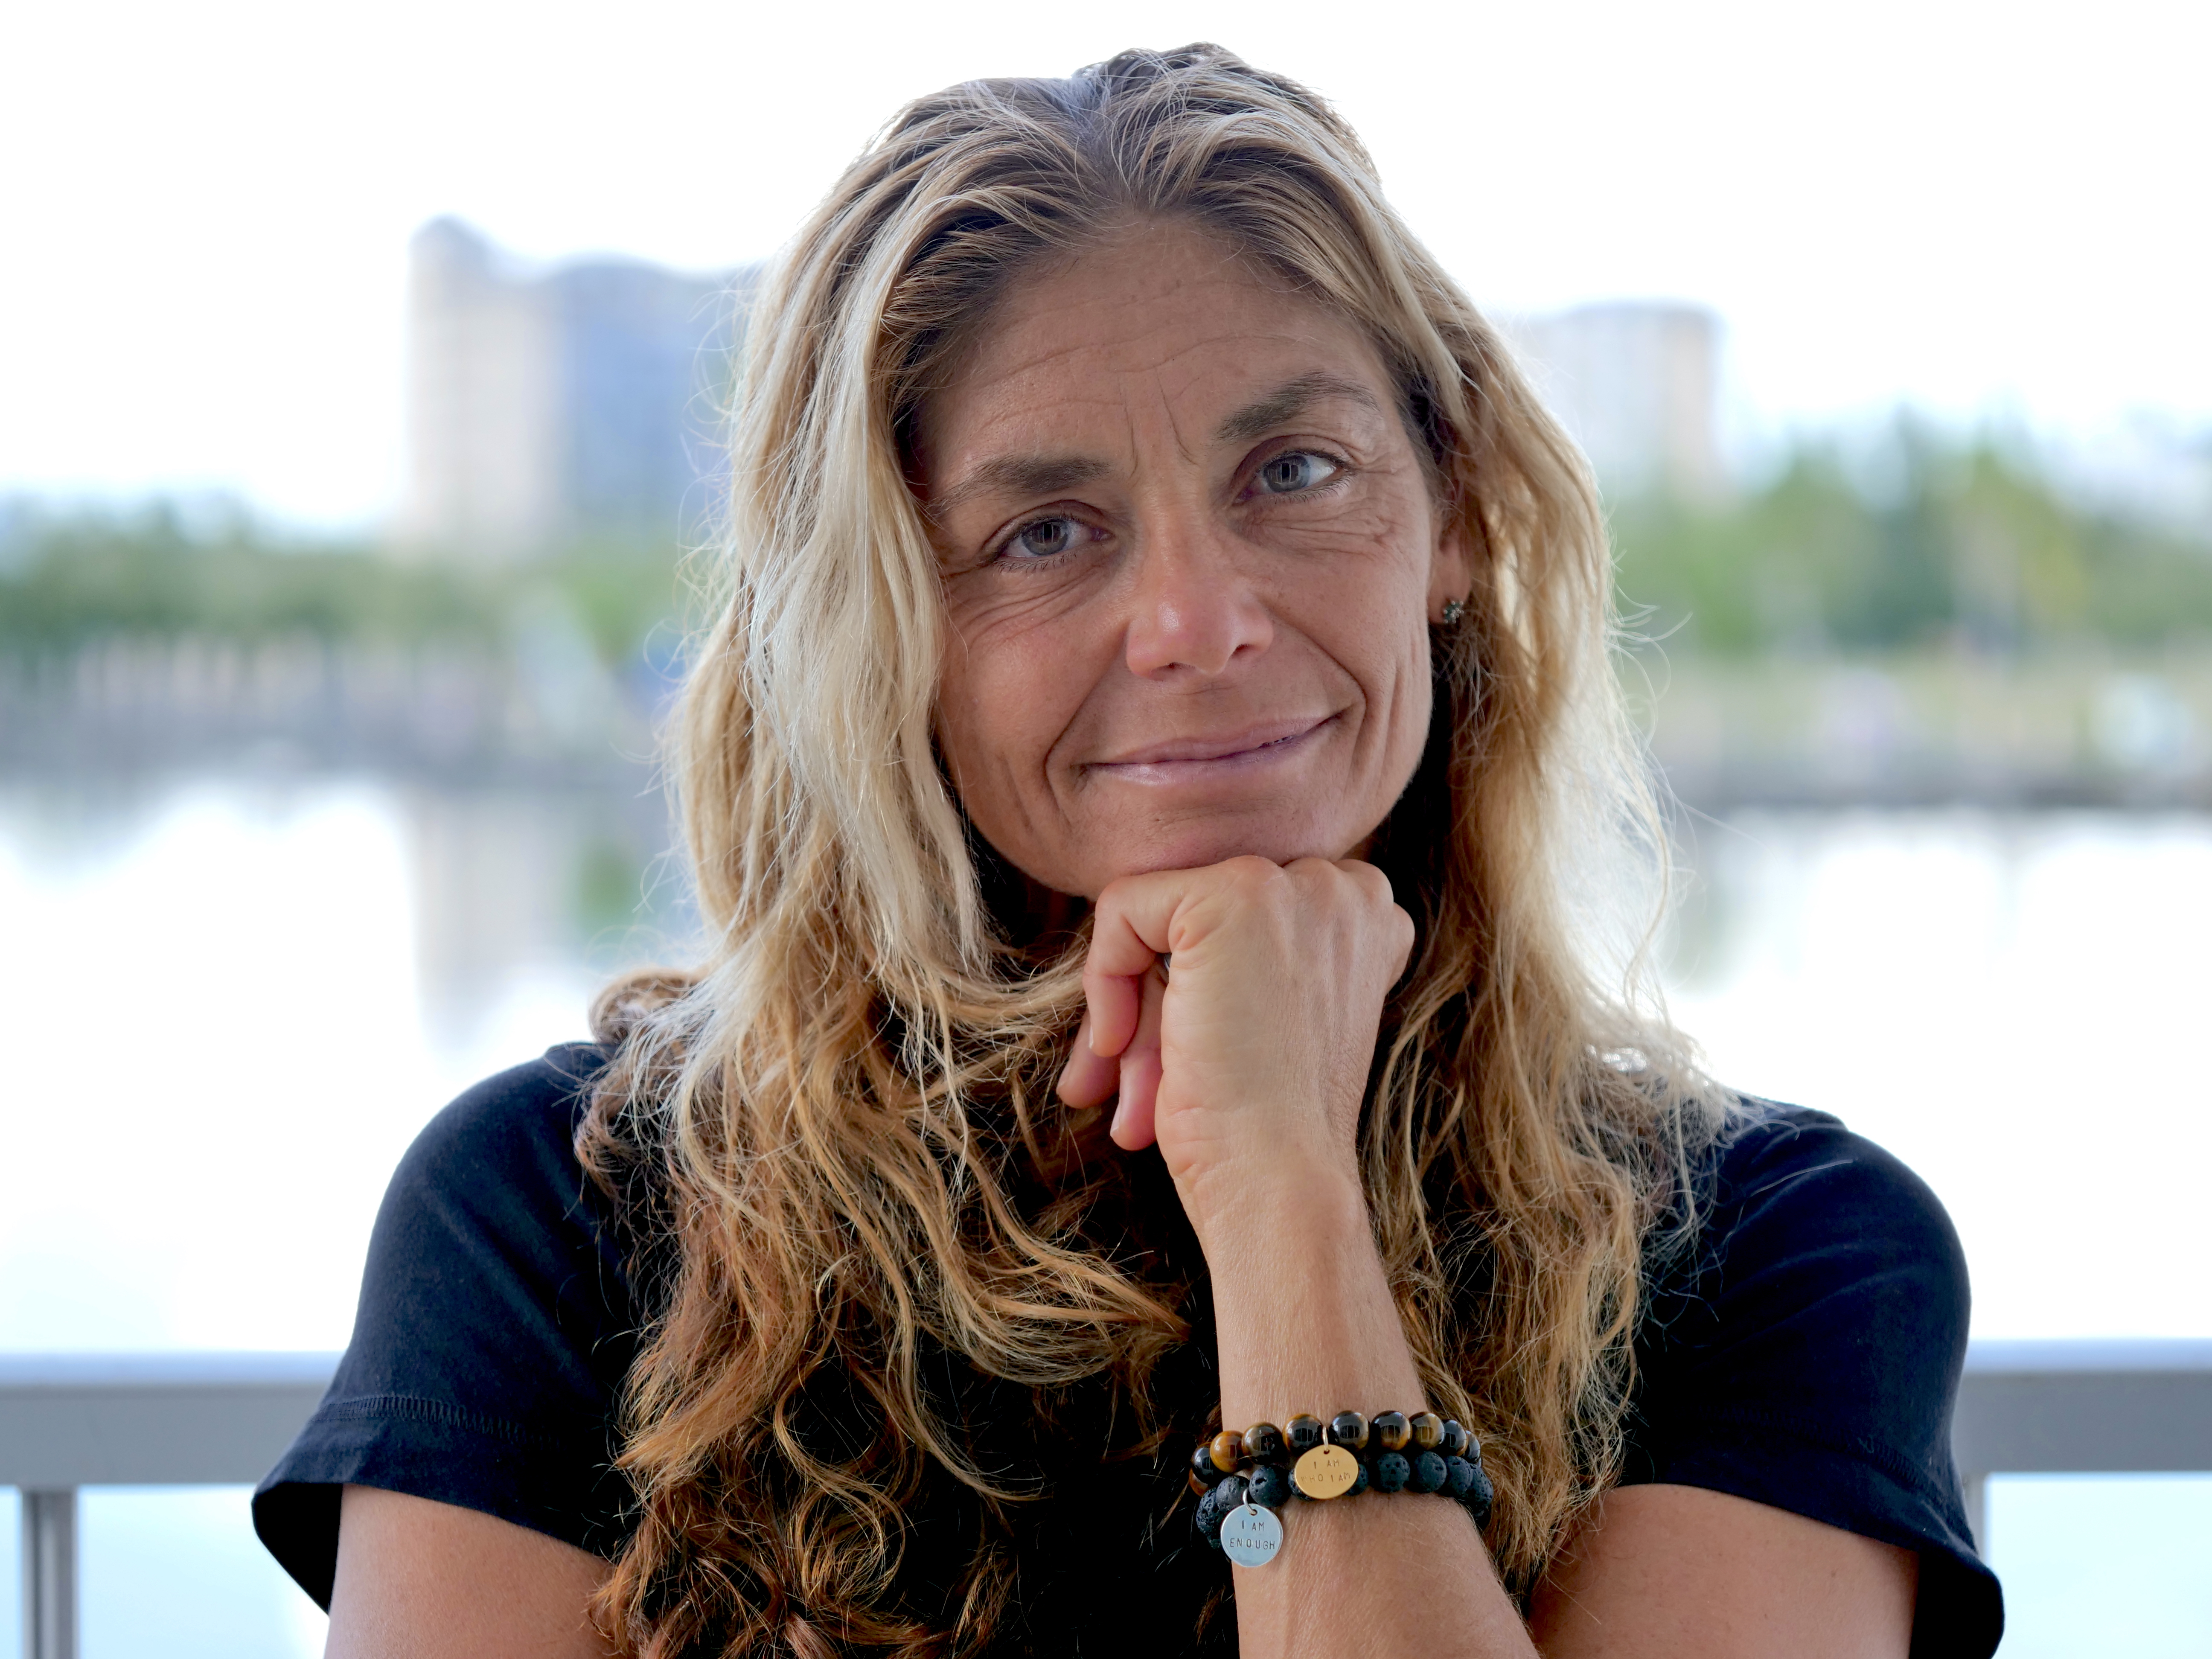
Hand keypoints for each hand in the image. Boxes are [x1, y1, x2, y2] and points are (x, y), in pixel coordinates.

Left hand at [1056, 855, 1414, 1244]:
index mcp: (1367, 920)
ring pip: (1159, 913)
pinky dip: (1102, 978)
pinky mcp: (1235, 894)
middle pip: (1198, 915)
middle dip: (1153, 997)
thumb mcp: (1260, 1020)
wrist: (1279, 1181)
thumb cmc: (1262, 1123)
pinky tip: (1114, 1047)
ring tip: (1118, 1084)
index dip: (1192, 983)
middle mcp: (1345, 887)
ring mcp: (1295, 884)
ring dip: (1129, 1003)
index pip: (1240, 917)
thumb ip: (1228, 962)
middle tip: (1125, 1078)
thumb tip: (1130, 943)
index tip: (1177, 1051)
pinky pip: (1123, 907)